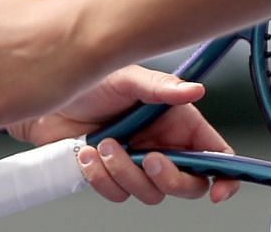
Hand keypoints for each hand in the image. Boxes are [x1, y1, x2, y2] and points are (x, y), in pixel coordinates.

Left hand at [10, 65, 242, 205]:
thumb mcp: (126, 77)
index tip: (219, 189)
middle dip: (169, 177)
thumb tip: (194, 89)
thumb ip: (161, 87)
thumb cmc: (87, 80)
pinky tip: (88, 154)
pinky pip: (117, 194)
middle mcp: (161, 144)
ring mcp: (136, 163)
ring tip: (105, 144)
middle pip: (187, 184)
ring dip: (126, 173)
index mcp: (177, 121)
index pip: (214, 154)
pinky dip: (102, 178)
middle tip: (149, 158)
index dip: (225, 176)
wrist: (45, 100)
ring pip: (149, 192)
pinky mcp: (111, 176)